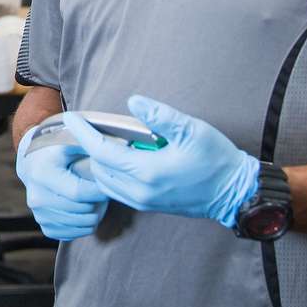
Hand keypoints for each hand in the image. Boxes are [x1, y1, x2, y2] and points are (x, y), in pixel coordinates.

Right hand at [15, 122, 110, 240]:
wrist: (32, 161)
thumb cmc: (55, 148)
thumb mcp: (69, 140)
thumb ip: (88, 144)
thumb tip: (111, 150)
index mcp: (42, 174)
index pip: (78, 192)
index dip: (98, 191)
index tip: (107, 184)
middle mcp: (37, 197)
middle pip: (81, 211)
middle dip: (98, 203)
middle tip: (102, 193)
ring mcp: (39, 214)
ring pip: (79, 224)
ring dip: (93, 215)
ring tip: (95, 201)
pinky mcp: (44, 225)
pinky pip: (70, 234)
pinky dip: (82, 226)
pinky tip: (85, 212)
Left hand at [72, 95, 259, 229]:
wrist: (234, 192)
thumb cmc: (216, 160)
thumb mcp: (192, 130)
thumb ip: (160, 116)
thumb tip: (134, 101)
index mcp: (147, 171)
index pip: (101, 151)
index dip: (83, 133)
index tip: (71, 118)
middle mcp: (140, 191)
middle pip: (98, 168)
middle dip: (89, 146)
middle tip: (90, 125)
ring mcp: (144, 201)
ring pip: (105, 182)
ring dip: (100, 161)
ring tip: (106, 139)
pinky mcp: (149, 205)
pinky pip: (117, 190)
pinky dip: (111, 173)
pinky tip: (122, 157)